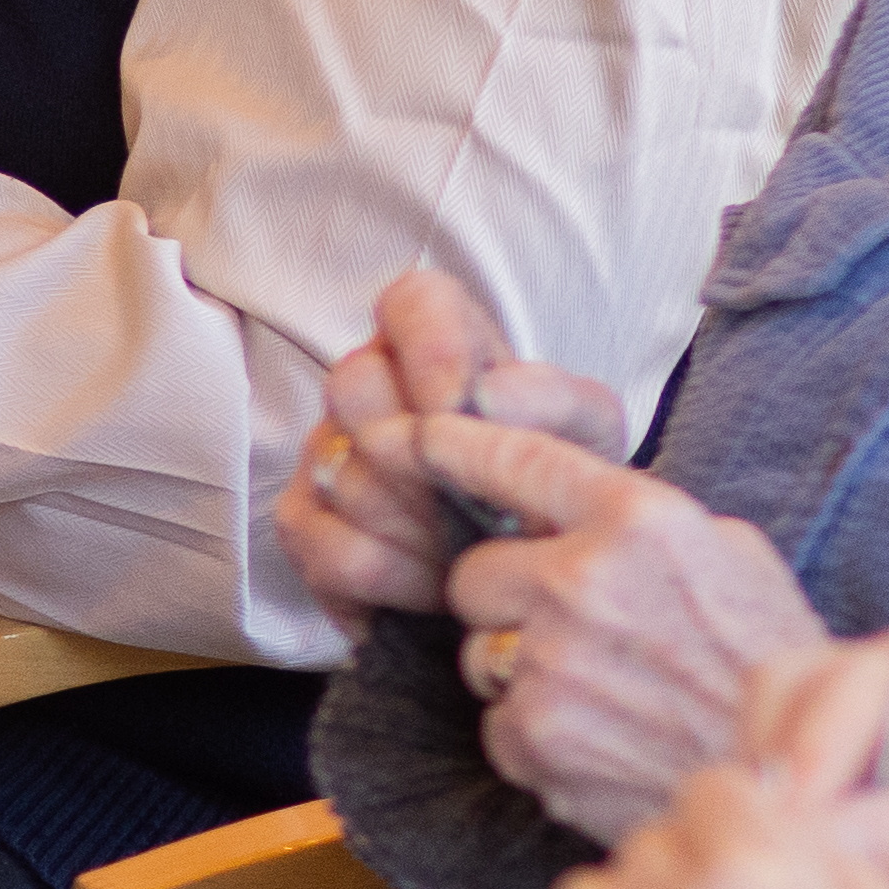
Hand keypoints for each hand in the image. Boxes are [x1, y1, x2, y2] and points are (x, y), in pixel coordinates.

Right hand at [280, 265, 616, 620]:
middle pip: (354, 387)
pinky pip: (333, 550)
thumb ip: (553, 400)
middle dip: (425, 459)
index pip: (412, 302)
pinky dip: (396, 578)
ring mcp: (324, 453)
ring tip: (470, 549)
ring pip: (347, 477)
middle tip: (476, 498)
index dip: (432, 352)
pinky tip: (433, 585)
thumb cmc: (551, 483)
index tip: (462, 407)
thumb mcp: (585, 436)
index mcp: (438, 340)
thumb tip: (490, 394)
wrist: (529, 570)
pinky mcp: (303, 524)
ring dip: (422, 530)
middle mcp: (368, 385)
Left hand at [419, 415, 817, 845]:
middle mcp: (584, 582)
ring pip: (479, 651)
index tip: (422, 436)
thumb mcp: (731, 555)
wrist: (794, 779)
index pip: (518, 460)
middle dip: (505, 598)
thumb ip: (642, 520)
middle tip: (570, 626)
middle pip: (472, 573)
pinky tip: (600, 736)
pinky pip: (497, 722)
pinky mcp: (533, 737)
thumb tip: (570, 498)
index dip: (459, 446)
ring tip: (602, 688)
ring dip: (520, 669)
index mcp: (639, 521)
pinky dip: (535, 734)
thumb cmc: (768, 664)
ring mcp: (551, 663)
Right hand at [748, 600, 888, 888]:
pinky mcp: (877, 809)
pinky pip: (796, 816)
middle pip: (788, 698)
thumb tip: (806, 842)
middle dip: (778, 776)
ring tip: (825, 888)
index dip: (807, 755)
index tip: (791, 837)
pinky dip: (798, 852)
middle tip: (792, 866)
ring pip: (774, 753)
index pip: (849, 682)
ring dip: (781, 818)